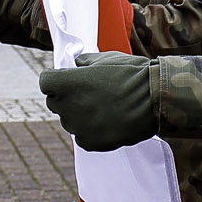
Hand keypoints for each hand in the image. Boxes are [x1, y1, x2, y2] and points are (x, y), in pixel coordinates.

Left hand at [39, 51, 155, 150]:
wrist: (155, 98)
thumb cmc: (131, 74)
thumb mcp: (104, 58)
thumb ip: (83, 62)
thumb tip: (75, 65)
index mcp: (66, 83)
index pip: (45, 82)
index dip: (56, 80)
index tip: (67, 79)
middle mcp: (66, 106)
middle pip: (54, 102)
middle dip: (66, 97)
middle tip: (89, 93)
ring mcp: (77, 126)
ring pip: (69, 120)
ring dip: (79, 114)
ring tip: (104, 107)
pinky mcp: (89, 142)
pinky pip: (82, 136)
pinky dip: (90, 131)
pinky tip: (108, 121)